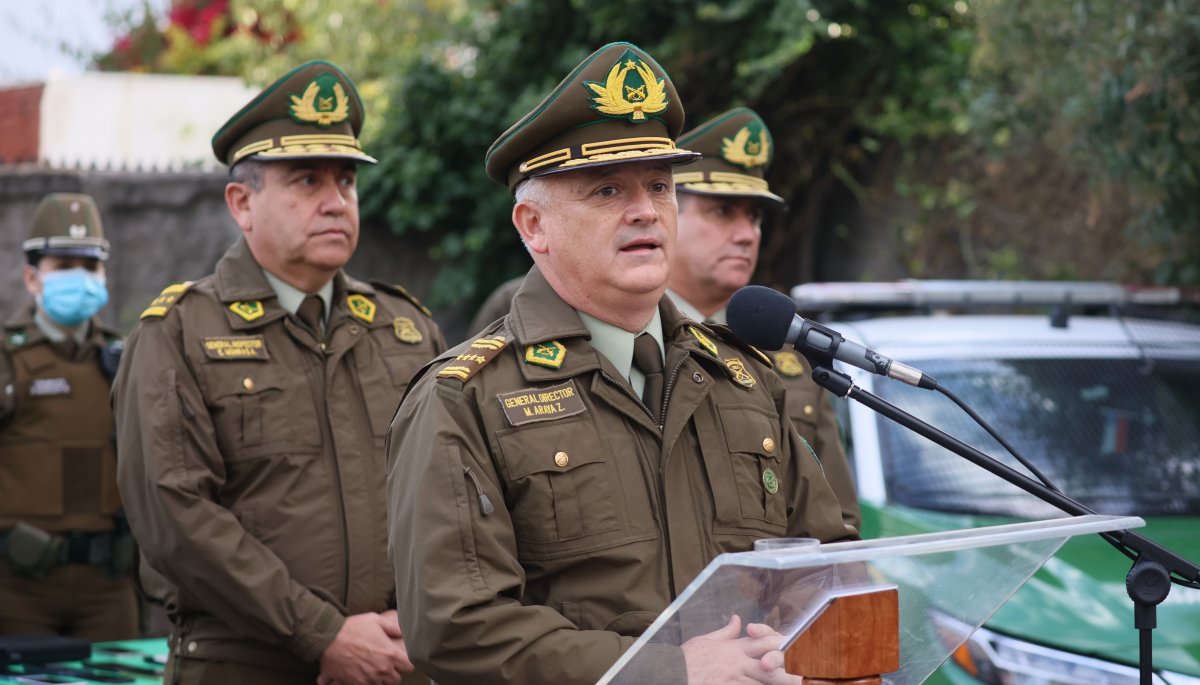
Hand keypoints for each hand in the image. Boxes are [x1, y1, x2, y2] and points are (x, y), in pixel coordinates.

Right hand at [318, 612, 413, 684]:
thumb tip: (402, 633)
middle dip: (393, 672)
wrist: (328, 639)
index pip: (409, 666)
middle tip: (385, 664)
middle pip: (396, 679)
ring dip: (380, 678)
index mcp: (390, 653)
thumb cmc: (352, 628)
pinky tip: (363, 674)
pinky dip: (367, 682)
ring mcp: (369, 678)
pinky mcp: (356, 684)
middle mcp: (382, 669)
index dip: (406, 663)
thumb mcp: (375, 620)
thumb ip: (392, 628)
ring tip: (373, 669)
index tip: (401, 660)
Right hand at [682, 615, 802, 684]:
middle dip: (788, 668)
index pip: (764, 640)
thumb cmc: (687, 658)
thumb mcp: (706, 639)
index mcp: (735, 647)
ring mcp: (735, 678)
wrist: (673, 673)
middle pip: (770, 663)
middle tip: (804, 673)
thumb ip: (725, 632)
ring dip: (778, 682)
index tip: (794, 646)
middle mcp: (739, 662)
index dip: (780, 643)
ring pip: (764, 681)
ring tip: (796, 683)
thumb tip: (737, 619)